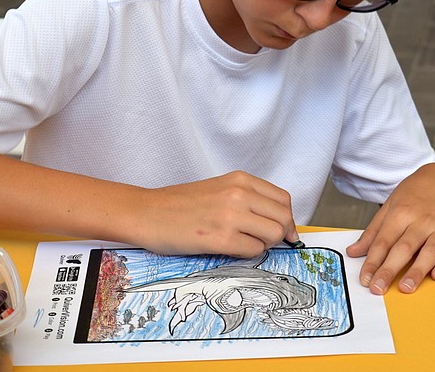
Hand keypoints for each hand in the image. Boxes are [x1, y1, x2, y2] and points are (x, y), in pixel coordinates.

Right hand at [141, 171, 298, 257]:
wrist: (148, 213)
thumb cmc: (180, 204)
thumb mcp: (219, 189)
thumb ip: (247, 199)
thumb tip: (278, 221)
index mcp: (240, 180)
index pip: (283, 200)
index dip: (287, 218)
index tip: (285, 231)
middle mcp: (239, 194)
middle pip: (283, 218)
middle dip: (280, 234)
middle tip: (266, 242)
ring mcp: (231, 216)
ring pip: (273, 235)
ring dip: (264, 244)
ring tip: (244, 243)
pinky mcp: (221, 238)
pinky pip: (254, 250)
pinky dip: (248, 253)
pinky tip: (230, 248)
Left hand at [346, 163, 434, 294]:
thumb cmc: (414, 195)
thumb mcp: (390, 206)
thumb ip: (373, 232)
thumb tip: (353, 252)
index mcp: (401, 213)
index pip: (383, 242)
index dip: (373, 262)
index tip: (365, 279)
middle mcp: (422, 220)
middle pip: (404, 248)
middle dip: (389, 270)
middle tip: (378, 289)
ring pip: (430, 251)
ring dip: (417, 271)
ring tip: (406, 288)